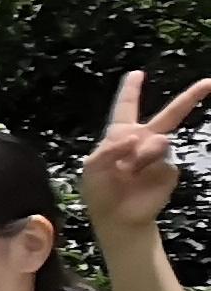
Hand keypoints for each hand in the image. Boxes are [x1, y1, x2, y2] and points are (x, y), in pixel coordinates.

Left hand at [79, 69, 210, 237]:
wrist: (118, 217)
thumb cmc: (100, 191)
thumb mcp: (92, 168)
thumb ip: (108, 149)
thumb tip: (135, 137)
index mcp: (120, 133)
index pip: (126, 106)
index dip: (131, 89)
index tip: (137, 73)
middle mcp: (143, 140)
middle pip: (169, 115)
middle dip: (189, 98)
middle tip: (208, 83)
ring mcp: (159, 155)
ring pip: (159, 141)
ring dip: (141, 155)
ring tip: (127, 171)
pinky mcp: (169, 170)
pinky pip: (164, 162)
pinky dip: (148, 169)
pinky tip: (138, 179)